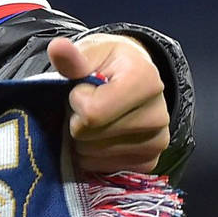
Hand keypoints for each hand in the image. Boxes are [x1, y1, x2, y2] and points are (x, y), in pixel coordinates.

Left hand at [46, 34, 168, 174]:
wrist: (130, 78)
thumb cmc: (106, 64)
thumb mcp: (89, 53)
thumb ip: (72, 58)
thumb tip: (57, 47)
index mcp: (146, 81)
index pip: (92, 113)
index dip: (76, 101)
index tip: (83, 89)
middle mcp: (160, 115)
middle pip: (90, 136)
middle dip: (77, 121)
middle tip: (87, 105)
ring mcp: (158, 142)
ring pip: (93, 155)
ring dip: (83, 140)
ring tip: (95, 120)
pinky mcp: (150, 162)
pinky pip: (104, 168)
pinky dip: (94, 155)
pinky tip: (102, 136)